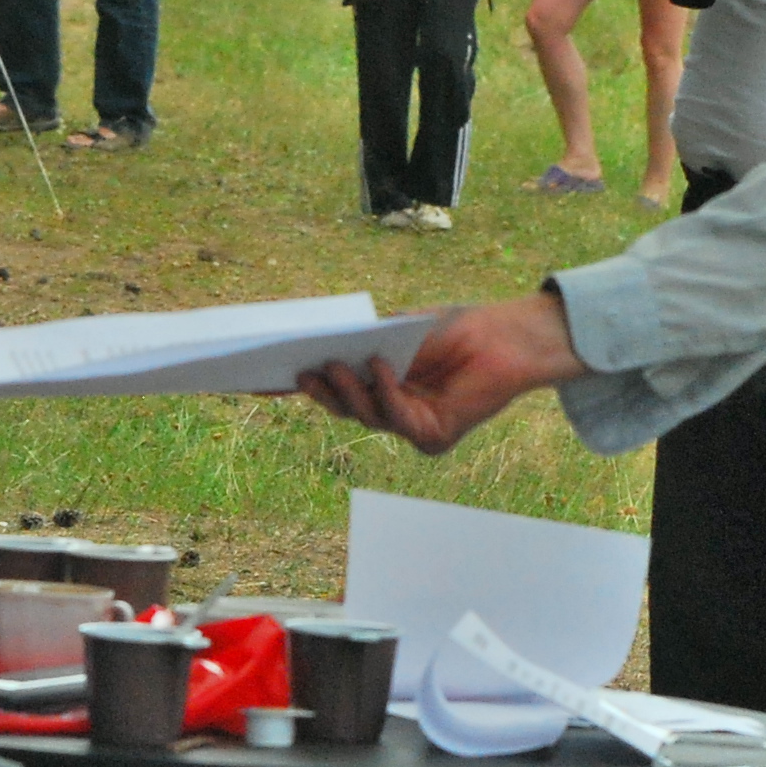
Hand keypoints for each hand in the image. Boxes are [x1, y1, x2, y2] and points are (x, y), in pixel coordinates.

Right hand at [293, 294, 587, 456]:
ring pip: (365, 416)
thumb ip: (360, 343)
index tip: (257, 379)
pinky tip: (380, 367)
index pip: (331, 388)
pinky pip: (399, 419)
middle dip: (318, 390)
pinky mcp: (433, 437)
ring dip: (349, 390)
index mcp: (378, 385)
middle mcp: (391, 410)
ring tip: (333, 363)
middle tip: (295, 370)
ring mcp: (410, 427)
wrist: (508, 337)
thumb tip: (318, 347)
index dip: (295, 386)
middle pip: (343, 407)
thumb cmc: (456, 328)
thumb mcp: (396, 329)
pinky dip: (388, 392)